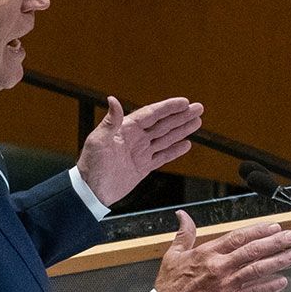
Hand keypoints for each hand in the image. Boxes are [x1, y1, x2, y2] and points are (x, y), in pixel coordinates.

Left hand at [76, 95, 202, 203]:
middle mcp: (136, 138)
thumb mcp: (98, 141)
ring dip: (182, 130)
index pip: (151, 114)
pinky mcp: (144, 167)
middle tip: (198, 108)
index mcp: (126, 129)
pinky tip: (187, 144)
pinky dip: (175, 150)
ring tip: (197, 122)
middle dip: (181, 116)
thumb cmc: (91, 165)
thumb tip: (112, 99)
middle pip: (163, 124)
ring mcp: (141, 152)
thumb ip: (110, 121)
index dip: (168, 108)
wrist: (91, 192)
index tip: (184, 102)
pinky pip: (163, 156)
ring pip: (166, 138)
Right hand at [151, 209, 290, 291]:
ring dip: (277, 262)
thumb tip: (182, 215)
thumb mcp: (173, 255)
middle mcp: (219, 267)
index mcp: (207, 253)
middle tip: (290, 236)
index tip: (273, 226)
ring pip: (256, 270)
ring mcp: (226, 285)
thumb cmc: (169, 287)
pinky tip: (281, 281)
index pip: (238, 237)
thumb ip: (184, 234)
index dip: (258, 230)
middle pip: (252, 251)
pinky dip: (269, 287)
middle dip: (274, 242)